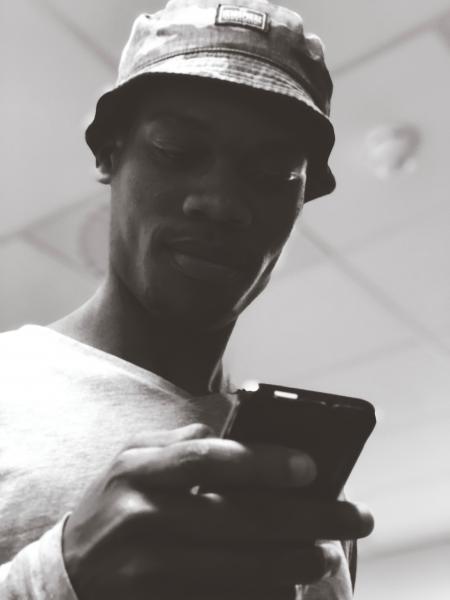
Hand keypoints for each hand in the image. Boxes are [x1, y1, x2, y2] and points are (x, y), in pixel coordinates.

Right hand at [62, 424, 373, 599]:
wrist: (66, 576)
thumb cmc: (115, 506)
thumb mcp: (134, 462)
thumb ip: (181, 443)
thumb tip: (242, 429)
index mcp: (139, 468)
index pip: (208, 458)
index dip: (262, 462)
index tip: (312, 468)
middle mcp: (140, 516)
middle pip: (237, 518)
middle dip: (304, 518)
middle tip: (351, 516)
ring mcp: (143, 569)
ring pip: (236, 568)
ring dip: (290, 563)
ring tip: (324, 554)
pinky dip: (259, 595)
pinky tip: (285, 587)